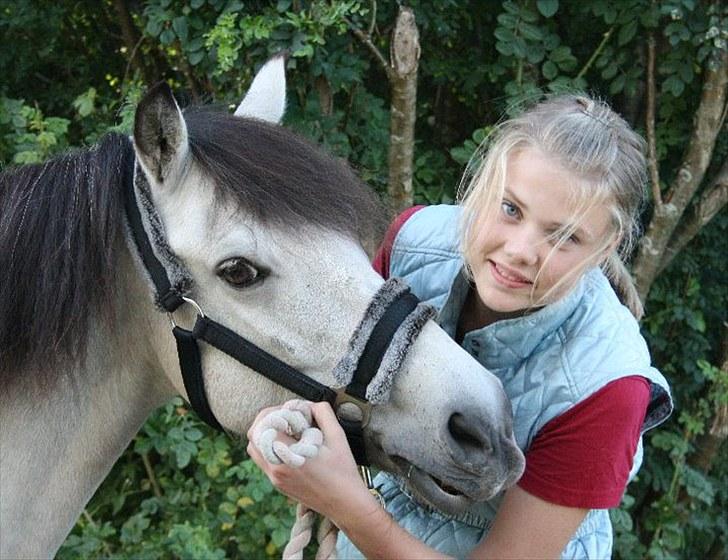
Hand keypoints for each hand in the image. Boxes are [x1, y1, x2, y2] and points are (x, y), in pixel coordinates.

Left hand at [246, 401, 372, 519]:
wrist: (345, 503)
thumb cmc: (343, 472)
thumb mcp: (337, 436)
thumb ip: (323, 413)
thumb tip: (309, 404)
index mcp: (289, 457)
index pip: (265, 427)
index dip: (275, 413)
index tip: (290, 411)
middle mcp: (276, 469)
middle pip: (253, 437)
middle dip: (266, 421)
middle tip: (284, 416)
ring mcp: (275, 479)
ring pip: (254, 450)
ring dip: (265, 435)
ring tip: (285, 430)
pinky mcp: (278, 485)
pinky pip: (263, 461)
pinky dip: (270, 447)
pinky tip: (290, 444)